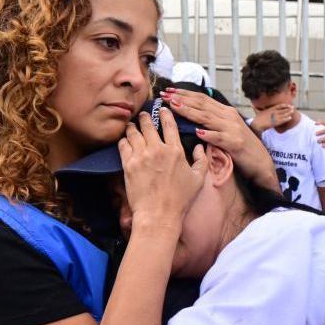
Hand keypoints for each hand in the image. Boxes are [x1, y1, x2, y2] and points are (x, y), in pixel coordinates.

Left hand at [119, 108, 207, 225]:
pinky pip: (123, 145)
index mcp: (175, 151)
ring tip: (131, 125)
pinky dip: (123, 140)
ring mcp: (141, 156)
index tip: (162, 110)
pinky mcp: (128, 165)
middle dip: (144, 117)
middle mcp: (158, 150)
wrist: (159, 214)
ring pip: (133, 132)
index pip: (169, 125)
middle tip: (142, 115)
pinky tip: (124, 141)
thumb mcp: (198, 180)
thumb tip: (200, 147)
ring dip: (132, 127)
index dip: (165, 115)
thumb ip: (202, 160)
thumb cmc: (180, 200)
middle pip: (148, 125)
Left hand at [161, 88, 278, 192]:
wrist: (260, 162)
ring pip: (207, 117)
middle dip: (181, 98)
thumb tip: (190, 117)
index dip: (185, 93)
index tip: (169, 90)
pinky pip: (220, 137)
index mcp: (225, 112)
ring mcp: (232, 129)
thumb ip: (211, 122)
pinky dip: (209, 134)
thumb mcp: (225, 130)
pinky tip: (197, 132)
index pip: (202, 99)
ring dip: (189, 111)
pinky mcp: (236, 143)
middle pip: (202, 104)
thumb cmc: (240, 147)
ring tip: (174, 106)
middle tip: (165, 95)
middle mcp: (229, 116)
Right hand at [251, 104, 293, 132]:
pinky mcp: (276, 122)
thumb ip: (256, 108)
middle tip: (293, 108)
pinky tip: (290, 118)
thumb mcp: (257, 112)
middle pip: (283, 109)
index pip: (280, 106)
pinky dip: (287, 118)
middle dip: (288, 109)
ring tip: (293, 112)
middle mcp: (274, 112)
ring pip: (284, 114)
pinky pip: (283, 120)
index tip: (289, 105)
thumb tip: (251, 105)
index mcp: (270, 109)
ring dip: (289, 113)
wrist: (257, 124)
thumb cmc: (257, 119)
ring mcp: (275, 117)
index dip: (285, 105)